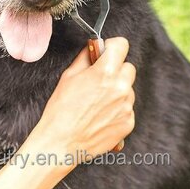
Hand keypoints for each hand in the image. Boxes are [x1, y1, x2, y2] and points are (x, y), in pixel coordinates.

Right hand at [30, 37, 135, 160]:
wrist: (61, 143)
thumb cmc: (61, 111)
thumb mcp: (68, 76)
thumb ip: (85, 58)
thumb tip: (94, 49)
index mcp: (105, 72)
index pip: (122, 45)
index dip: (112, 48)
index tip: (107, 53)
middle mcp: (120, 88)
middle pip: (128, 68)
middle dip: (116, 71)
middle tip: (99, 81)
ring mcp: (126, 106)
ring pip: (128, 90)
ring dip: (117, 92)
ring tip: (96, 104)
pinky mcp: (128, 122)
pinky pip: (127, 109)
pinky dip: (117, 110)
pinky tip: (100, 117)